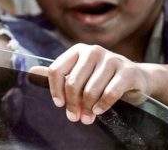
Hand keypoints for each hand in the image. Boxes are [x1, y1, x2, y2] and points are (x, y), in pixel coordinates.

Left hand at [30, 44, 151, 124]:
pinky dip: (102, 105)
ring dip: (87, 108)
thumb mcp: (81, 74)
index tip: (59, 105)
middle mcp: (94, 51)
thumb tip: (31, 72)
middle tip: (75, 117)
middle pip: (73, 83)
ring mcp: (112, 59)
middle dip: (73, 104)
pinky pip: (110, 93)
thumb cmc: (103, 78)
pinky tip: (99, 111)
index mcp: (78, 50)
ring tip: (87, 117)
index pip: (57, 70)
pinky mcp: (128, 71)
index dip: (55, 91)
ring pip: (90, 90)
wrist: (136, 78)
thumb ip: (60, 74)